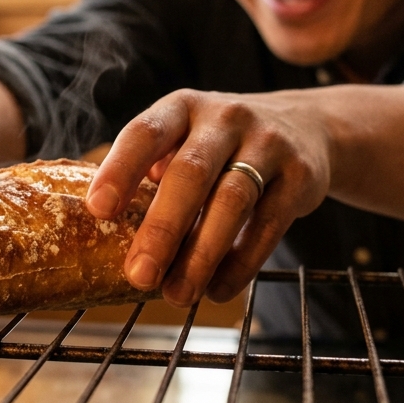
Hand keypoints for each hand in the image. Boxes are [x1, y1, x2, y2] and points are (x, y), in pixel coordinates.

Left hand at [86, 89, 330, 306]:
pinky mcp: (301, 174)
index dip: (119, 170)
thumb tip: (106, 230)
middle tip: (139, 274)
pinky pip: (270, 223)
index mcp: (181, 108)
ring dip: (202, 254)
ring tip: (178, 294)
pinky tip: (219, 288)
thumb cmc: (222, 144)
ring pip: (232, 200)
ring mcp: (267, 143)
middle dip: (162, 228)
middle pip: (190, 173)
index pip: (144, 133)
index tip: (98, 210)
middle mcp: (224, 119)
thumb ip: (153, 172)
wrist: (305, 126)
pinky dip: (243, 262)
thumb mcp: (186, 138)